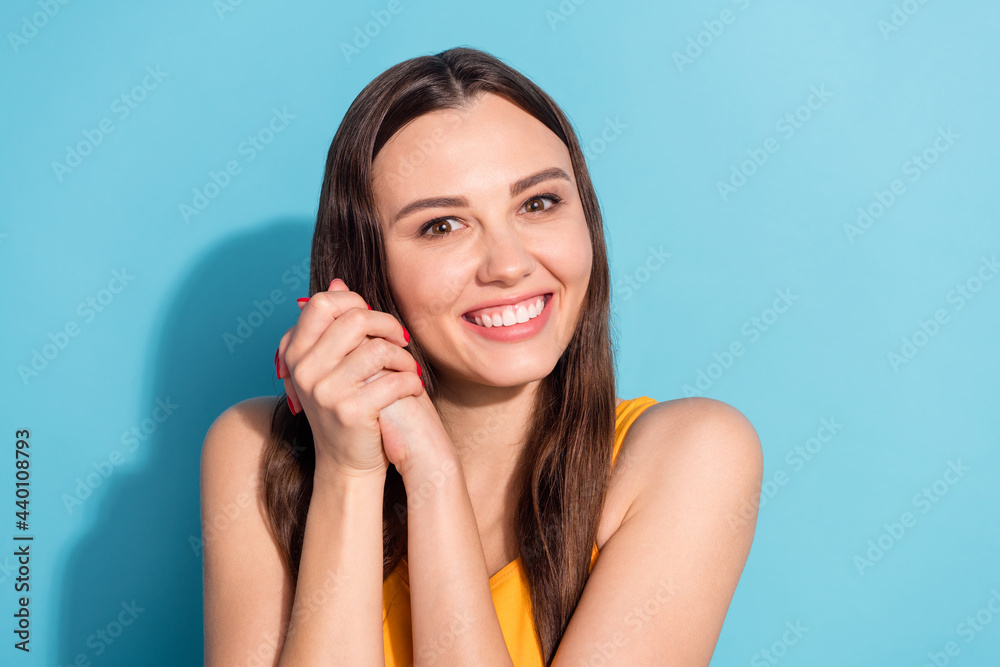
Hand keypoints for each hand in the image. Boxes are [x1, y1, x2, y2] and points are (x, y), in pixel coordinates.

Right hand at [275, 279, 422, 478]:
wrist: (347, 462)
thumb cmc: (345, 405)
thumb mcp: (331, 364)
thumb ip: (333, 325)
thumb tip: (338, 283)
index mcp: (294, 351)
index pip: (322, 303)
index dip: (355, 302)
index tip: (376, 320)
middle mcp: (304, 368)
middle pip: (354, 319)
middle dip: (387, 325)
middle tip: (401, 339)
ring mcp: (324, 391)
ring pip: (378, 349)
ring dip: (403, 357)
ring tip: (409, 368)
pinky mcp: (348, 411)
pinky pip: (393, 380)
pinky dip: (411, 381)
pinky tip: (413, 387)